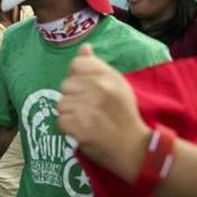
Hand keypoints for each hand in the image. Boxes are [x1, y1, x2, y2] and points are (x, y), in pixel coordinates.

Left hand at [57, 45, 150, 182]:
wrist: (136, 149)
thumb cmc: (124, 115)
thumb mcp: (117, 85)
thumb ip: (97, 66)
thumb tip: (84, 47)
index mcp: (108, 76)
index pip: (76, 65)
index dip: (77, 77)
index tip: (87, 90)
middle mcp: (99, 88)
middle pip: (65, 85)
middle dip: (73, 97)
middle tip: (90, 110)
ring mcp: (89, 108)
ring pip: (61, 104)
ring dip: (70, 114)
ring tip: (87, 121)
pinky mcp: (80, 127)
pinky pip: (61, 121)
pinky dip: (68, 128)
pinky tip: (83, 131)